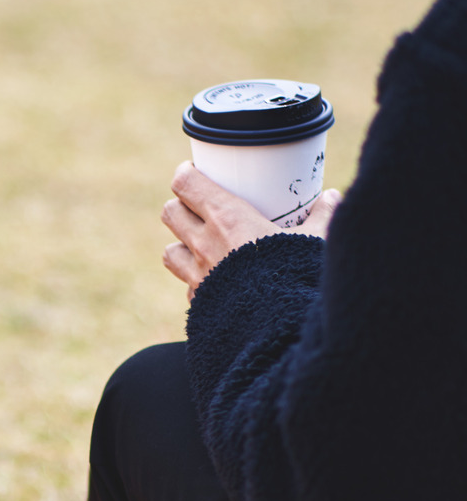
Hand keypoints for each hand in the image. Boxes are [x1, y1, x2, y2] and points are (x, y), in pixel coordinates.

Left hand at [161, 161, 339, 299]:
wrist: (277, 327)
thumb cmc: (296, 276)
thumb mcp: (316, 241)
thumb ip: (323, 216)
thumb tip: (332, 197)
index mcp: (226, 218)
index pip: (186, 185)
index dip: (186, 175)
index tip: (195, 172)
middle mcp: (203, 244)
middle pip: (170, 212)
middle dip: (181, 206)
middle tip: (199, 207)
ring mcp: (196, 275)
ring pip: (169, 251)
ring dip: (181, 245)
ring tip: (200, 245)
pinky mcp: (198, 302)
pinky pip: (186, 286)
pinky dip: (195, 281)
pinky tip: (214, 281)